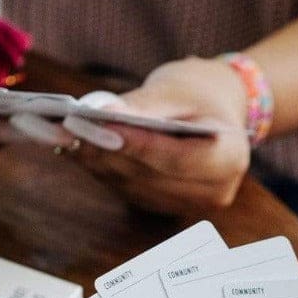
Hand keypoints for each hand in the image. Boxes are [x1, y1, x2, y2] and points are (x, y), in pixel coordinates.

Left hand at [70, 57, 251, 215]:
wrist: (211, 114)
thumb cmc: (198, 95)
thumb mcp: (177, 90)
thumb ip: (144, 105)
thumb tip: (103, 114)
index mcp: (230, 159)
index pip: (180, 159)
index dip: (140, 146)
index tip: (102, 126)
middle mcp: (213, 191)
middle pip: (152, 177)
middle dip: (109, 151)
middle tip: (70, 126)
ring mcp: (188, 205)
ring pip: (134, 186)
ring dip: (98, 161)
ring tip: (66, 133)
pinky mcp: (164, 207)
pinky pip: (128, 190)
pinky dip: (102, 168)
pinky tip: (79, 147)